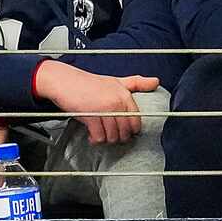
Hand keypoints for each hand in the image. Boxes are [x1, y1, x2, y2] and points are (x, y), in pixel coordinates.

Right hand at [33, 60, 160, 147]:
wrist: (64, 81)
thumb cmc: (89, 83)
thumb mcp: (116, 81)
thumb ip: (136, 83)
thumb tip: (156, 81)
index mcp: (124, 94)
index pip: (136, 121)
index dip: (131, 130)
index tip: (124, 131)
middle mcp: (116, 102)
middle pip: (125, 132)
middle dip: (118, 137)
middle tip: (110, 133)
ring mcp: (104, 109)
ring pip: (113, 136)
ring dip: (105, 139)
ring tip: (100, 132)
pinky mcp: (91, 117)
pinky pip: (99, 137)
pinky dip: (95, 139)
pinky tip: (91, 134)